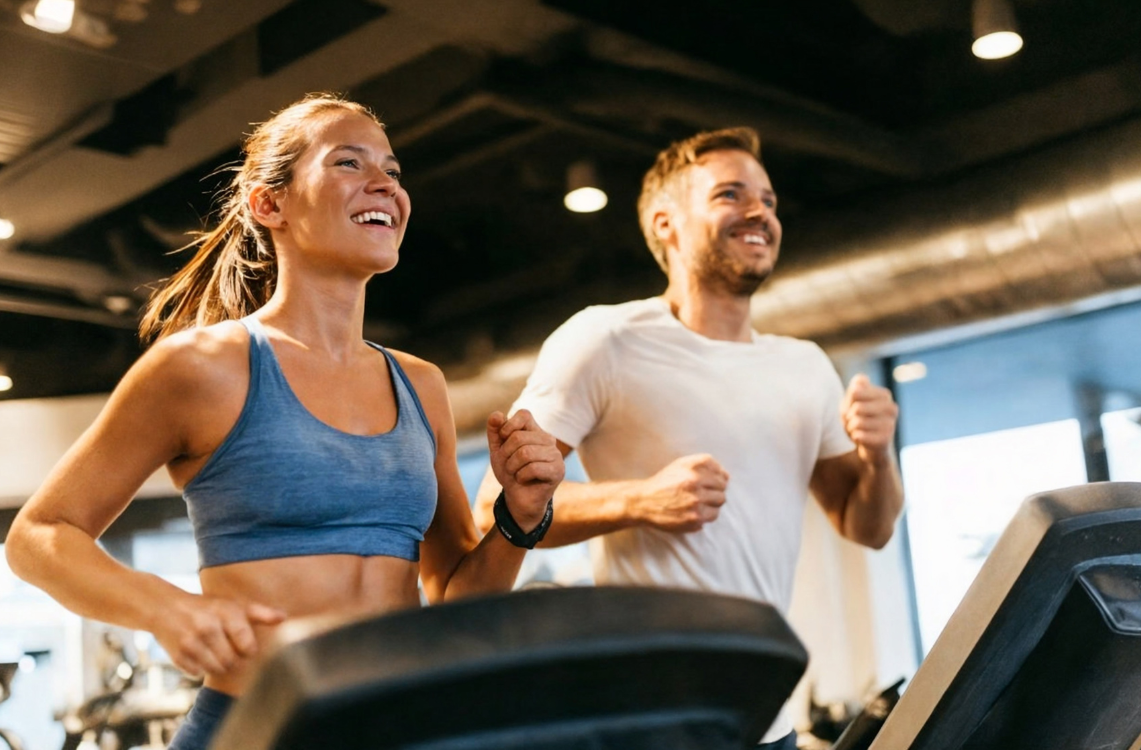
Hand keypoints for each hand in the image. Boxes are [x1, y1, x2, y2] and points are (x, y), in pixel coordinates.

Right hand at [153, 594, 285, 677]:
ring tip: (214, 650)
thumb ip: (260, 613)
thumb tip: (284, 617)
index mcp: (226, 612)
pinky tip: (197, 653)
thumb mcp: (233, 605)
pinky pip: (198, 673)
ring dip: (218, 665)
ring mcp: (191, 642)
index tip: (245, 646)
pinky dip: (200, 668)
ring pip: (217, 669)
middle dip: (234, 659)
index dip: (248, 650)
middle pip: (233, 661)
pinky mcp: (177, 655)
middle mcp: (208, 626)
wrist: (165, 607)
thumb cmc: (208, 608)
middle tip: (227, 649)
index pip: (248, 646)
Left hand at [486, 409, 564, 530]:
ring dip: (512, 467)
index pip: (524, 415)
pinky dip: (521, 476)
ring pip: (525, 453)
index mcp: (535, 430)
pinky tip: (524, 480)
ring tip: (515, 473)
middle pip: (519, 437)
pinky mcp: (558, 470)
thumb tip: (496, 415)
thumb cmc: (510, 471)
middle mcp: (548, 439)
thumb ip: (495, 431)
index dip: (509, 426)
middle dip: (506, 454)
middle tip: (508, 465)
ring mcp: (556, 455)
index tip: (503, 439)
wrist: (518, 498)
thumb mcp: (498, 450)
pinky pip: (533, 468)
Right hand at [632, 454, 728, 532]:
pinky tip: (694, 512)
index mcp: (692, 470)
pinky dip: (706, 515)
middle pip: (722, 488)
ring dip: (712, 503)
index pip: (720, 473)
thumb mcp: (680, 464)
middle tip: (703, 494)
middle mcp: (695, 484)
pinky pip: (712, 516)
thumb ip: (704, 463)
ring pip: (719, 503)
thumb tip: (727, 476)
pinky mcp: (694, 519)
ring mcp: (695, 503)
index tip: (710, 483)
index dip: (718, 478)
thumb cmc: (664, 482)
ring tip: (699, 503)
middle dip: (715, 491)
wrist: (644, 503)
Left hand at [842, 374, 898, 464]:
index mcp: (884, 394)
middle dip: (849, 416)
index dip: (848, 402)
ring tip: (859, 430)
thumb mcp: (851, 401)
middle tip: (855, 422)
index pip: (855, 391)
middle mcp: (892, 407)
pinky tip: (862, 439)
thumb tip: (861, 379)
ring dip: (851, 428)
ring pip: (857, 422)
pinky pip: (859, 435)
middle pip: (857, 407)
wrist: (867, 446)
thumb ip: (855, 388)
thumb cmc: (858, 419)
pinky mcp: (886, 439)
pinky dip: (855, 437)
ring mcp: (891, 424)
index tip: (853, 408)